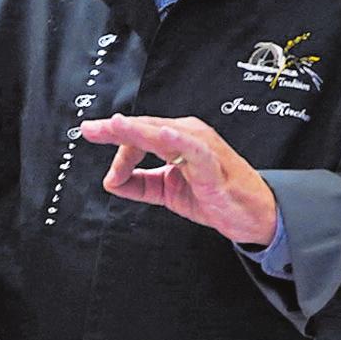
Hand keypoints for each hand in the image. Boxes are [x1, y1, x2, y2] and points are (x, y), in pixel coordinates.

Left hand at [80, 114, 277, 244]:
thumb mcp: (165, 190)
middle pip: (145, 128)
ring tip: (115, 126)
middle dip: (115, 129)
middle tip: (89, 129)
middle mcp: (188, 136)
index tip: (110, 174)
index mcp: (176, 139)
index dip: (117, 150)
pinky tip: (162, 134)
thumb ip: (138, 184)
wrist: (251, 213)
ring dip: (137, 130)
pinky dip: (177, 140)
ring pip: (163, 133)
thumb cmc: (212, 194)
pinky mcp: (213, 165)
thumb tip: (110, 181)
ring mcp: (202, 147)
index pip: (138, 136)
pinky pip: (194, 149)